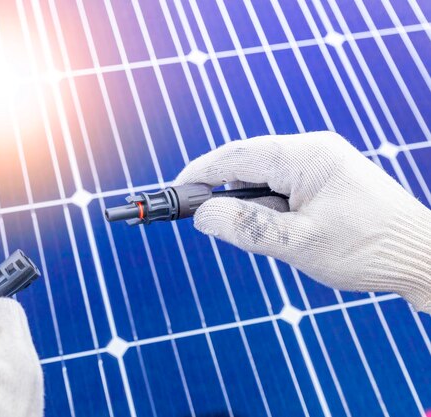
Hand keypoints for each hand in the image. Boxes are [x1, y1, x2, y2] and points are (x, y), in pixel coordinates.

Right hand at [175, 132, 430, 312]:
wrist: (422, 257)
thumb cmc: (368, 249)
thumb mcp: (300, 243)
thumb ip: (248, 227)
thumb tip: (202, 216)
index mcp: (306, 156)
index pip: (236, 156)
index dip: (200, 173)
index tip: (174, 192)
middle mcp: (312, 150)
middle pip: (247, 163)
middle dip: (222, 190)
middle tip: (205, 221)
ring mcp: (320, 163)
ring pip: (264, 177)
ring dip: (250, 203)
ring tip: (266, 236)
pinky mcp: (325, 179)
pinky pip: (282, 187)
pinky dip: (269, 207)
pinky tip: (282, 230)